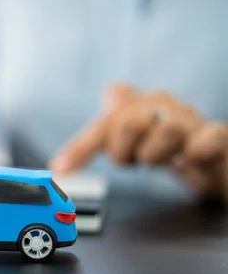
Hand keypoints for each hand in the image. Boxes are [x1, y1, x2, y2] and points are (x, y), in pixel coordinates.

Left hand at [49, 84, 227, 201]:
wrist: (211, 159)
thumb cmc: (164, 149)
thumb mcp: (130, 141)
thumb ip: (107, 130)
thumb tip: (78, 133)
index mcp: (137, 104)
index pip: (103, 118)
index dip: (81, 145)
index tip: (61, 169)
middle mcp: (163, 105)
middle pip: (128, 122)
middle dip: (121, 152)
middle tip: (130, 163)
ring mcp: (191, 120)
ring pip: (168, 130)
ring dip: (155, 155)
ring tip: (158, 162)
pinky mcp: (216, 137)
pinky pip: (209, 137)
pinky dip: (197, 151)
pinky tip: (189, 160)